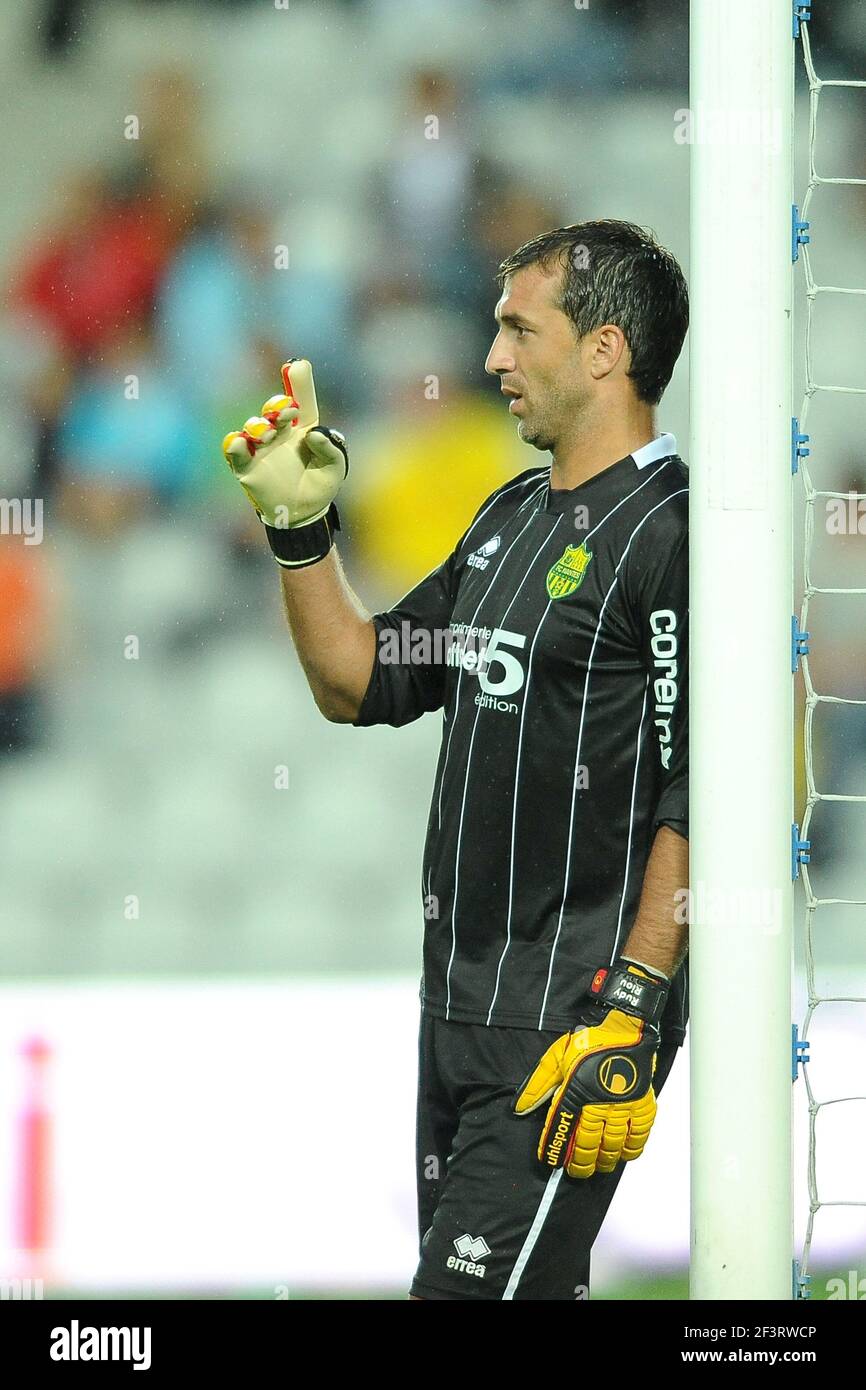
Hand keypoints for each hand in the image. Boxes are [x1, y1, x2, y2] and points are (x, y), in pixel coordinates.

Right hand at [222, 359, 347, 529]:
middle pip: (274, 410)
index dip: (299, 383)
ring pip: (254, 427)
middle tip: (287, 411)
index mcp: (303, 428)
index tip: (297, 365)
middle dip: (278, 406)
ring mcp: (261, 449)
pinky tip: (240, 441)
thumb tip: (313, 434)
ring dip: (260, 426)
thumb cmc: (320, 485)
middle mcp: (280, 433)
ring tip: (268, 434)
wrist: (303, 514)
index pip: (301, 401)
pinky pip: (235, 452)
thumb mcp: (335, 466)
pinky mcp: (247, 467)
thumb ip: (329, 447)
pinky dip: (235, 444)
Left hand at [514, 963, 666, 1179]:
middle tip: (577, 1172)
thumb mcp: (556, 1058)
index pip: (562, 1130)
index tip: (552, 1162)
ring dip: (605, 1160)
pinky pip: (639, 1134)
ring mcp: (623, 1106)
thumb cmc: (589, 1041)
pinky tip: (625, 1154)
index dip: (556, 1149)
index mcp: (575, 1092)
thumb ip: (537, 1085)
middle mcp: (599, 1104)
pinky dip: (633, 1148)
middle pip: (590, 1144)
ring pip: (614, 1145)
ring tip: (599, 1167)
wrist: (625, 1025)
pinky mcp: (642, 1103)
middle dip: (581, 1163)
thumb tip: (518, 1109)